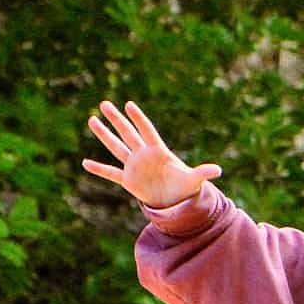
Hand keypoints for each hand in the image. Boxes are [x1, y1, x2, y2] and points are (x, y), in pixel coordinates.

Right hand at [82, 99, 221, 209]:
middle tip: (104, 103)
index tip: (129, 105)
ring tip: (92, 119)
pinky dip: (99, 169)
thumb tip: (218, 170)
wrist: (175, 199)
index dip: (139, 119)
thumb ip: (203, 173)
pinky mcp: (129, 180)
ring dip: (104, 135)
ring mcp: (134, 166)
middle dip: (116, 119)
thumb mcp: (194, 180)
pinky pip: (111, 173)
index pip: (147, 131)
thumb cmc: (185, 186)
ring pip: (117, 147)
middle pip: (128, 133)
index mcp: (159, 151)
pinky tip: (85, 163)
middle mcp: (144, 155)